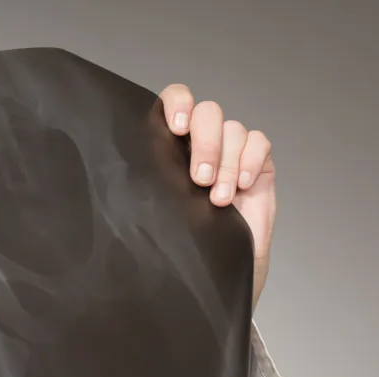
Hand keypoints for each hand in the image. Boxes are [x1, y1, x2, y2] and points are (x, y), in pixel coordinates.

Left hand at [159, 84, 276, 311]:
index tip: (176, 128)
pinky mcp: (256, 165)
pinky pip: (259, 143)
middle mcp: (199, 143)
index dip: (178, 103)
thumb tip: (118, 181)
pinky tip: (244, 187)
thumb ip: (148, 187)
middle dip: (206, 144)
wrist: (215, 273)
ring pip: (234, 130)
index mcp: (168, 146)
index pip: (174, 101)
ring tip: (220, 199)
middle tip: (199, 180)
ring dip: (228, 163)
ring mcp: (230, 152)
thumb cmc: (179, 245)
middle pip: (208, 113)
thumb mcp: (155, 214)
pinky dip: (252, 160)